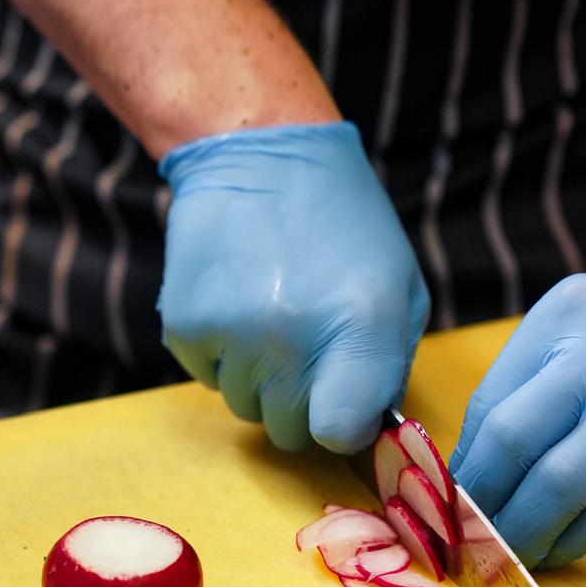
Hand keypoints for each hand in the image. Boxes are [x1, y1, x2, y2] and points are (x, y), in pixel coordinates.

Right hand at [158, 122, 429, 452]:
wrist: (262, 154)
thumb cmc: (343, 224)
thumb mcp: (399, 285)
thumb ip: (389, 364)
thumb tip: (368, 432)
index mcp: (361, 324)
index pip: (341, 432)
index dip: (345, 427)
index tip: (345, 405)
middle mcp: (293, 336)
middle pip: (291, 432)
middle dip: (302, 405)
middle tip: (307, 350)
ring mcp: (234, 333)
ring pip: (246, 409)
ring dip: (260, 379)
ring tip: (272, 313)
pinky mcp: (186, 325)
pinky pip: (208, 379)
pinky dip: (223, 355)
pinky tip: (239, 302)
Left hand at [449, 240, 585, 566]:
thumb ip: (531, 387)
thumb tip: (465, 475)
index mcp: (567, 313)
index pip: (490, 405)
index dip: (461, 468)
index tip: (446, 504)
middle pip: (511, 444)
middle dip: (477, 505)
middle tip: (462, 539)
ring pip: (557, 489)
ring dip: (518, 535)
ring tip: (502, 556)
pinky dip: (569, 542)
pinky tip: (555, 550)